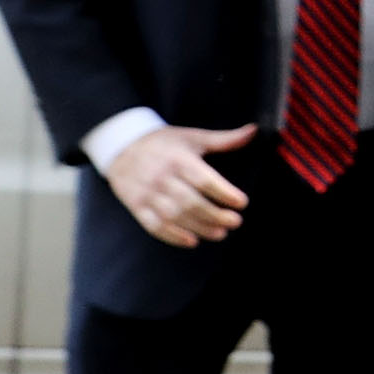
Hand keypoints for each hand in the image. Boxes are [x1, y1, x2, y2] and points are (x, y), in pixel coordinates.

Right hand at [101, 123, 256, 247]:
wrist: (120, 146)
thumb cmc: (162, 143)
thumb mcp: (192, 137)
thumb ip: (223, 139)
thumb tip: (254, 131)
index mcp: (178, 159)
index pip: (203, 179)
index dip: (224, 192)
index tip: (242, 202)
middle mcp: (162, 178)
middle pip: (190, 201)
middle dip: (215, 215)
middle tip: (235, 222)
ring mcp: (147, 194)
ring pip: (174, 216)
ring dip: (199, 227)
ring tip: (220, 233)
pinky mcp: (136, 206)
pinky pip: (154, 225)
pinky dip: (173, 236)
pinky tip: (191, 241)